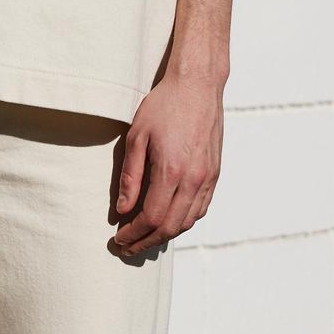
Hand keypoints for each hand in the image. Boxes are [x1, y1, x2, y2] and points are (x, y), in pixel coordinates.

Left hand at [109, 68, 223, 258]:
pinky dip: (184, 220)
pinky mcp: (215, 173)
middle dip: (147, 241)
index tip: (118, 238)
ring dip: (166, 235)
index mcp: (171, 171)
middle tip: (128, 247)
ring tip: (145, 238)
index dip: (134, 233)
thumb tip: (123, 209)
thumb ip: (130, 176)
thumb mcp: (137, 136)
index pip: (152, 218)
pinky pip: (201, 208)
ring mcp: (208, 178)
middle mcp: (194, 179)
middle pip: (171, 227)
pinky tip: (169, 220)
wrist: (198, 86)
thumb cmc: (163, 106)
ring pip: (188, 221)